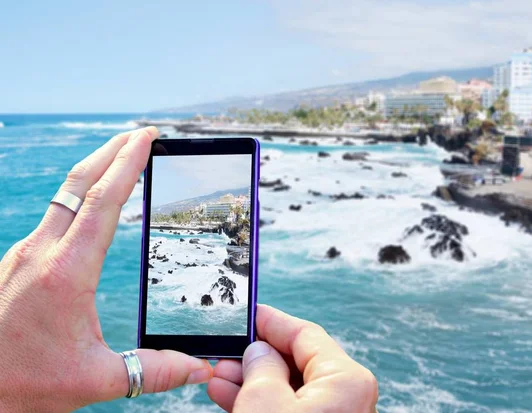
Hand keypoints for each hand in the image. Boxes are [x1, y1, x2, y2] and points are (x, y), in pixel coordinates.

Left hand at [0, 127, 211, 412]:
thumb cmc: (24, 386)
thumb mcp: (95, 381)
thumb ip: (154, 371)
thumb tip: (200, 368)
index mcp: (65, 273)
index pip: (103, 202)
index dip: (128, 164)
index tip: (147, 138)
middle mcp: (41, 253)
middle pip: (79, 183)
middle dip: (112, 150)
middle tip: (142, 133)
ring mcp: (24, 254)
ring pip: (63, 196)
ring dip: (95, 170)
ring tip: (122, 159)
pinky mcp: (17, 261)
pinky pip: (54, 215)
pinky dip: (80, 197)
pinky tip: (92, 205)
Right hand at [208, 305, 378, 411]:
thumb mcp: (264, 402)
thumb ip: (261, 366)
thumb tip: (259, 351)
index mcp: (346, 379)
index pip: (305, 334)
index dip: (272, 322)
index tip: (249, 314)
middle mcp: (347, 396)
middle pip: (296, 360)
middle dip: (256, 356)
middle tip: (225, 352)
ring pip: (289, 387)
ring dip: (253, 380)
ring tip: (220, 376)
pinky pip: (290, 408)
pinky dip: (262, 402)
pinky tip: (230, 396)